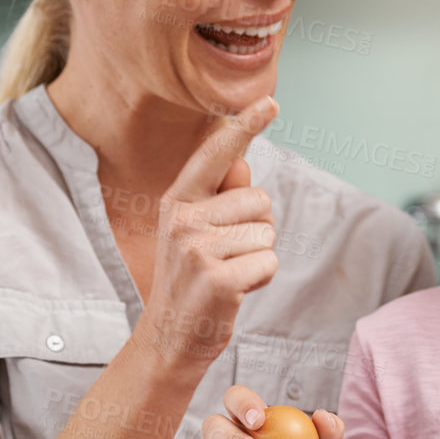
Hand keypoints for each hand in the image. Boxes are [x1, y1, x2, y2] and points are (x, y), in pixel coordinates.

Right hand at [131, 96, 281, 371]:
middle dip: (256, 228)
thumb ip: (218, 196)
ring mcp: (198, 248)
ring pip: (267, 231)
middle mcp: (184, 217)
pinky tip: (234, 292)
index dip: (245, 126)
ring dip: (258, 256)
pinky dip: (260, 279)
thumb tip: (242, 162)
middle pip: (258, 199)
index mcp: (178, 199)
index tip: (269, 101)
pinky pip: (268, 262)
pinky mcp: (217, 278)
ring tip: (228, 274)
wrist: (169, 337)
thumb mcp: (196, 231)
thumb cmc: (191, 279)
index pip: (216, 153)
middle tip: (226, 256)